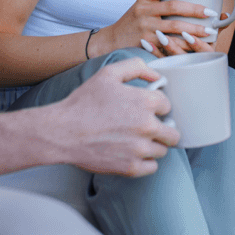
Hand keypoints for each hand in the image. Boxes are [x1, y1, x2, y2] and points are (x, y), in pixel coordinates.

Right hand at [45, 58, 178, 176]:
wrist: (62, 132)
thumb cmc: (83, 103)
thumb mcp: (108, 74)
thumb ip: (136, 67)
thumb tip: (157, 77)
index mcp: (145, 101)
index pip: (168, 106)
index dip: (156, 107)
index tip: (144, 110)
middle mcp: (147, 126)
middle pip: (173, 132)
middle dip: (162, 129)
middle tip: (145, 128)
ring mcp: (140, 149)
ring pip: (163, 150)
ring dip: (153, 146)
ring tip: (134, 140)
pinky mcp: (131, 167)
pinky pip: (152, 167)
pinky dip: (145, 162)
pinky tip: (131, 153)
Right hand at [94, 0, 219, 57]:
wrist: (111, 41)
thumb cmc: (133, 22)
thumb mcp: (141, 6)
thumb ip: (159, 1)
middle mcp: (143, 12)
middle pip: (173, 8)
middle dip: (195, 10)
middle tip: (212, 13)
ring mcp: (145, 29)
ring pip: (174, 28)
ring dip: (194, 30)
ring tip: (210, 31)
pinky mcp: (146, 44)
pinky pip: (169, 45)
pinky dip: (184, 46)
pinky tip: (196, 46)